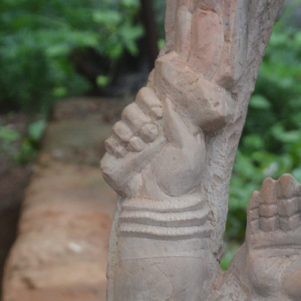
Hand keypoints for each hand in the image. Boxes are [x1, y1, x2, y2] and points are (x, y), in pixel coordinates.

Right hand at [101, 85, 205, 199]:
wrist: (167, 202)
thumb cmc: (184, 177)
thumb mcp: (191, 147)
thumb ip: (179, 122)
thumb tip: (167, 99)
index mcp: (162, 124)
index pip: (147, 98)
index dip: (148, 100)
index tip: (158, 112)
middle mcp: (144, 132)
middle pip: (130, 108)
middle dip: (140, 119)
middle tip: (151, 134)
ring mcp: (129, 145)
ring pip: (119, 124)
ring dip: (130, 133)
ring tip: (141, 147)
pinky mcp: (115, 159)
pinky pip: (109, 142)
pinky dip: (118, 145)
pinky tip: (128, 153)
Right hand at [244, 173, 300, 300]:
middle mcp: (292, 236)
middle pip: (289, 208)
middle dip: (287, 193)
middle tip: (286, 178)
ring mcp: (274, 240)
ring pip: (272, 213)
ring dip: (271, 197)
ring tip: (270, 182)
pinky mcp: (257, 245)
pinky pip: (255, 223)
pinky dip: (256, 210)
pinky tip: (258, 196)